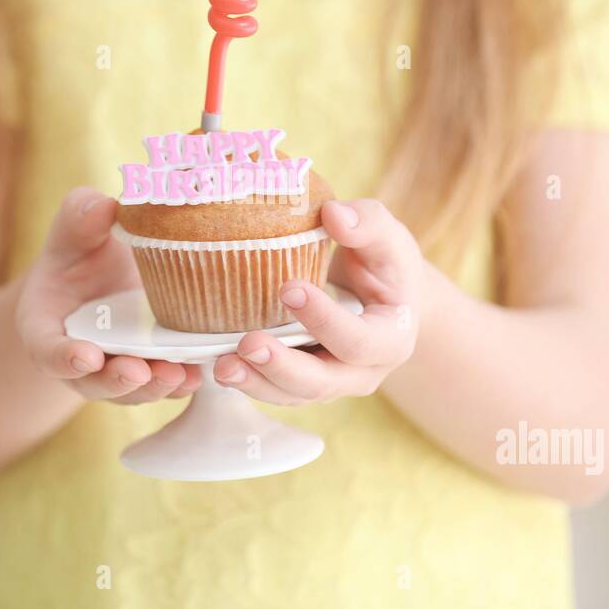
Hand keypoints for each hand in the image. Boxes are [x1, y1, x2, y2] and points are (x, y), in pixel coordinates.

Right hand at [15, 187, 202, 404]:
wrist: (107, 274)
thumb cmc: (83, 251)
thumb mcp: (76, 231)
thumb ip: (81, 218)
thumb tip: (106, 206)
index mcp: (46, 327)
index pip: (48, 349)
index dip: (63, 357)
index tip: (86, 356)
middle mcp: (78, 359)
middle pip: (93, 381)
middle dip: (116, 380)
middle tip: (138, 372)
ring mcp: (114, 370)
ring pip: (132, 390)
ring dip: (155, 386)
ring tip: (180, 374)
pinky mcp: (148, 372)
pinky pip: (163, 384)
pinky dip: (182, 382)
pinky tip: (202, 371)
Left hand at [214, 199, 421, 404]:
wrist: (384, 299)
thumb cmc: (385, 264)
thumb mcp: (388, 238)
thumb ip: (368, 223)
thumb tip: (334, 214)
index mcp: (392, 340)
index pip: (358, 340)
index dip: (325, 320)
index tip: (288, 288)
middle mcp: (363, 373)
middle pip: (322, 382)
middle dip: (282, 366)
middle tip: (247, 344)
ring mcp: (331, 383)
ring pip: (292, 394)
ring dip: (256, 383)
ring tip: (221, 366)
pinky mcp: (303, 383)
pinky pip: (274, 389)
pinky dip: (247, 380)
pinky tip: (216, 363)